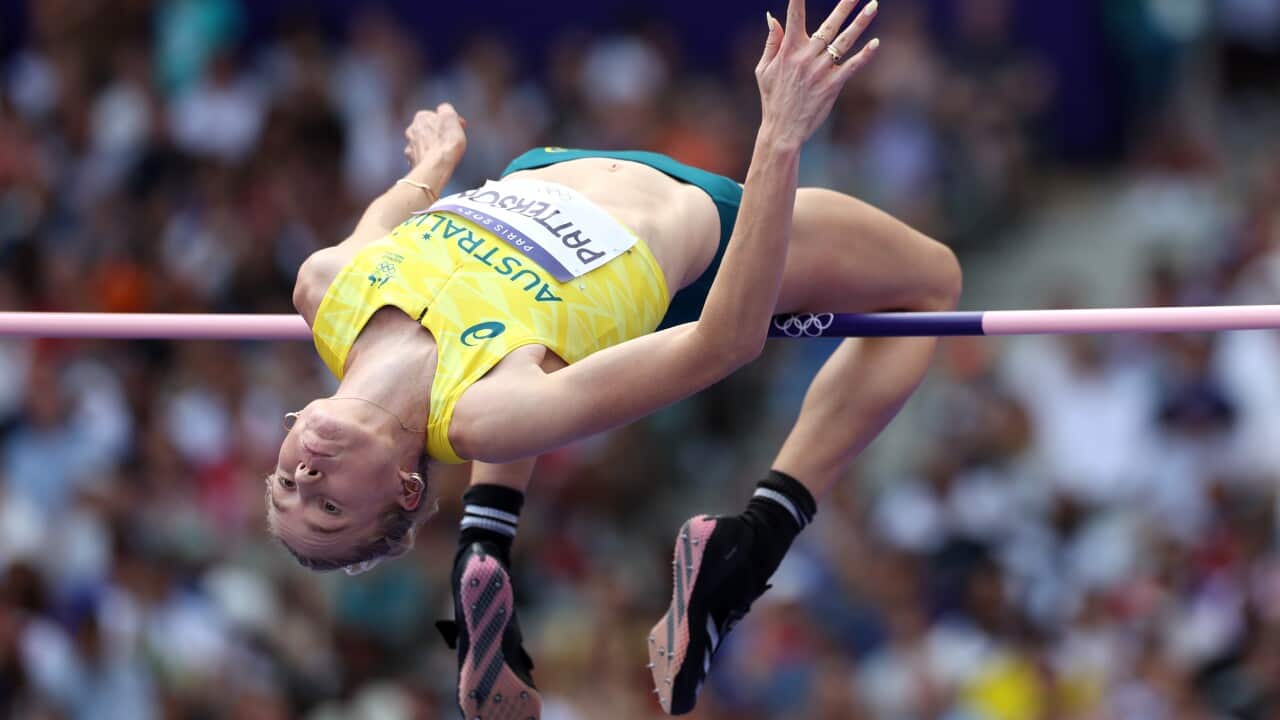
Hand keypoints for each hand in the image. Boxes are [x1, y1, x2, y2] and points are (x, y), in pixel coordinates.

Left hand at [404, 103, 467, 168]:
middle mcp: (411, 130)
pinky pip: (421, 158)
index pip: (435, 115)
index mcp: (421, 117)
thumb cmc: (446, 142)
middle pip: (427, 130)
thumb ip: (446, 108)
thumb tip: (443, 109)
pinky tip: (436, 162)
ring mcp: (410, 147)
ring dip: (431, 146)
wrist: (436, 167)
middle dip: (436, 134)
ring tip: (443, 154)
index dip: (447, 122)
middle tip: (450, 141)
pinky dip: (427, 159)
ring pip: (422, 144)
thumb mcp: (451, 117)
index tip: (457, 129)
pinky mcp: (412, 162)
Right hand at [756, 0, 879, 147]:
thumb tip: (772, 17)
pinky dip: (865, 55)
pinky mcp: (833, 84)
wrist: (783, 130)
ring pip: (845, 41)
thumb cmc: (772, 99)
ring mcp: (821, 70)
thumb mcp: (763, 70)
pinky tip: (876, 42)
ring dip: (860, 22)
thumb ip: (771, 42)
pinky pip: (852, 66)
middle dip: (844, 5)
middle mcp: (807, 56)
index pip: (794, 16)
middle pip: (829, 24)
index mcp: (788, 50)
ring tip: (874, 5)